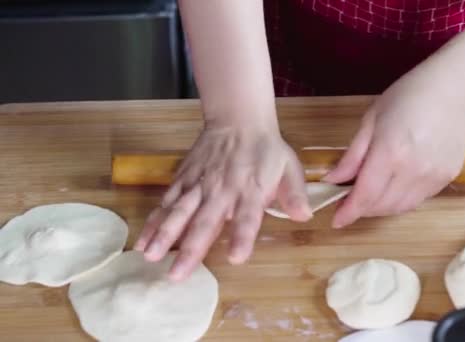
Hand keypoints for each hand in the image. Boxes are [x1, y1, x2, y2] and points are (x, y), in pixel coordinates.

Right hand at [134, 121, 311, 280]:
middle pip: (204, 221)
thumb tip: (304, 216)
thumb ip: (295, 194)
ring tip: (150, 256)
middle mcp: (222, 190)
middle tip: (176, 274)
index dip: (242, 236)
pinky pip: (167, 201)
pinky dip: (154, 220)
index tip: (235, 256)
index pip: (247, 217)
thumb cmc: (266, 149)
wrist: (238, 119)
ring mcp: (199, 184)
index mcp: (250, 190)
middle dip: (190, 248)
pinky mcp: (183, 178)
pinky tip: (143, 239)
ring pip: (179, 212)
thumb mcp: (289, 168)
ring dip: (164, 235)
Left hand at [324, 71, 464, 227]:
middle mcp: (413, 170)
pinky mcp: (447, 177)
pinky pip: (418, 199)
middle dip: (361, 209)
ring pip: (400, 208)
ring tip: (370, 195)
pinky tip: (394, 186)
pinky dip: (401, 200)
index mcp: (390, 152)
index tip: (336, 220)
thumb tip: (333, 180)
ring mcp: (433, 176)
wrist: (455, 88)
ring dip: (381, 208)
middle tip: (349, 201)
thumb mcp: (371, 120)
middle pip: (381, 206)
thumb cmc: (409, 96)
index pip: (365, 195)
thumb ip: (352, 155)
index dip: (348, 212)